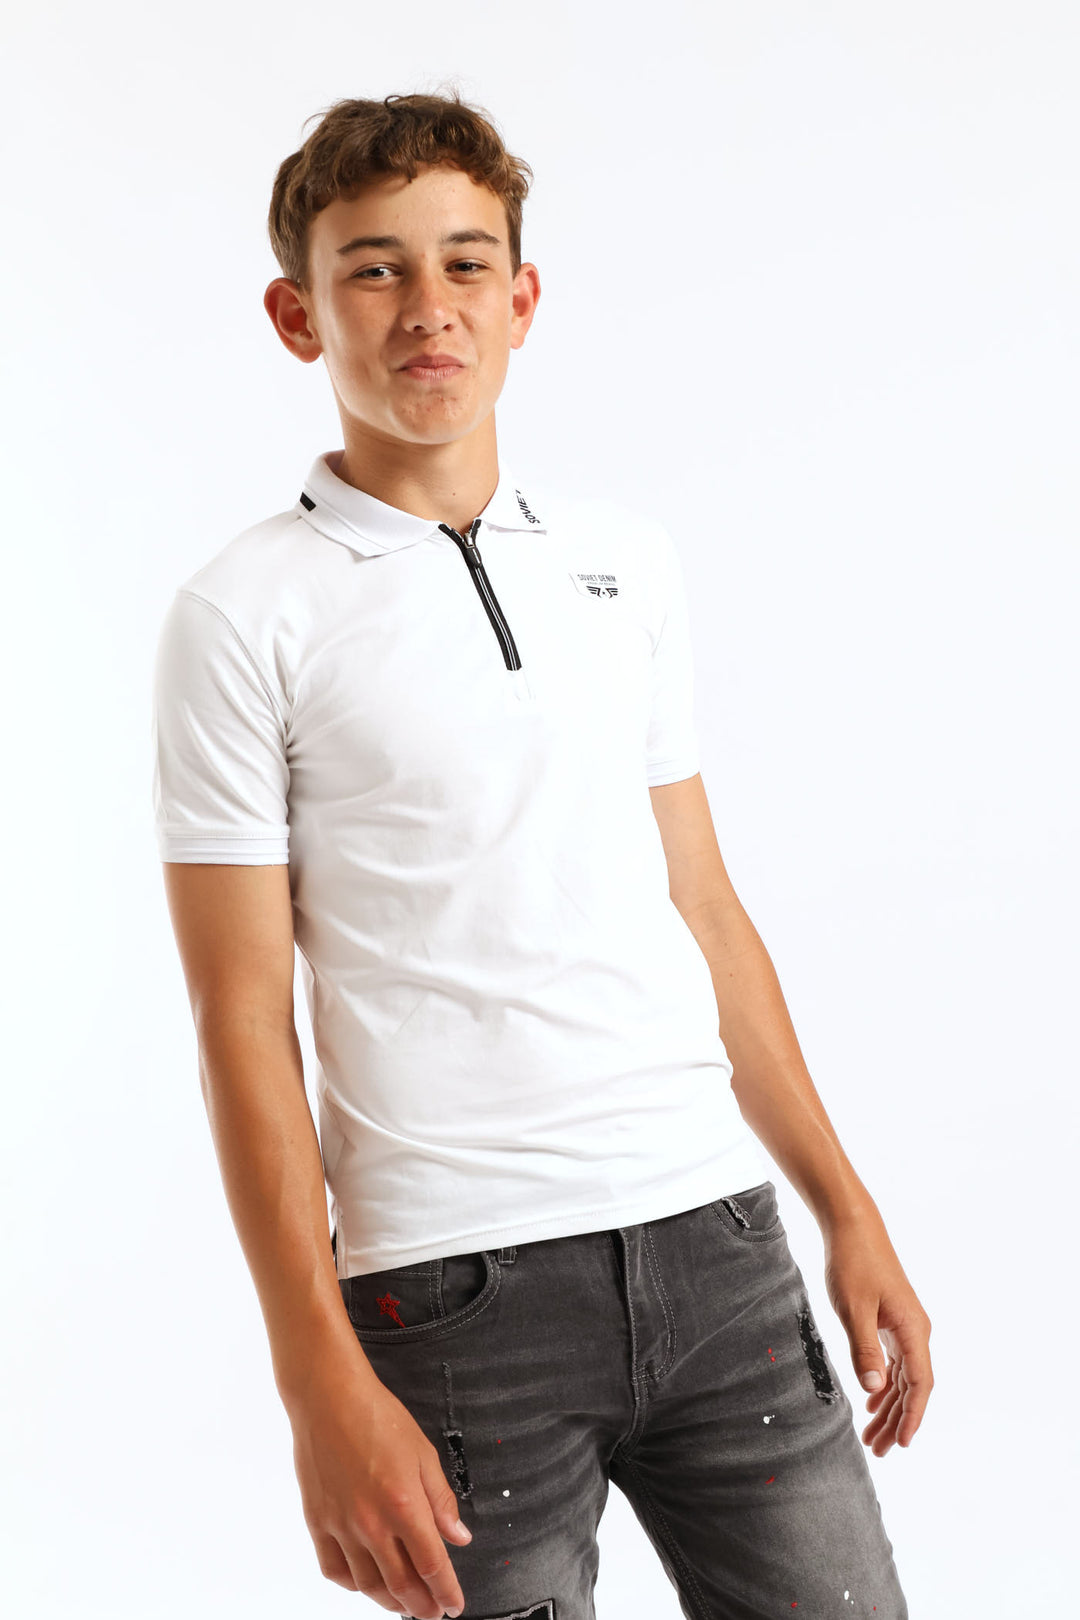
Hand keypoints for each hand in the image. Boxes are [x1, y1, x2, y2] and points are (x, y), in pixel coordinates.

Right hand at [288, 1361, 472, 1617]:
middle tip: (433, 1613)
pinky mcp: (316, 1522)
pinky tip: (364, 1583)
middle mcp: (372, 1523)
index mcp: (404, 1504)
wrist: (328, 1397)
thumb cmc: (378, 1417)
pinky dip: (352, 1585)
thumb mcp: (423, 1452)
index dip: (447, 1592)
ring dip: (390, 1601)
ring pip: (368, 1584)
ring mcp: (341, 1526)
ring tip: (404, 1604)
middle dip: (422, 1606)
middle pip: (402, 1584)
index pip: (432, 1565)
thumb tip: (459, 1537)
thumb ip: (441, 1500)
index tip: (455, 1606)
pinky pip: (334, 1569)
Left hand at [820, 1204, 933, 1455]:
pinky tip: (873, 1402)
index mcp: (913, 1330)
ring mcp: (905, 1326)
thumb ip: (865, 1350)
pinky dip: (885, 1385)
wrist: (853, 1227)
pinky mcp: (892, 1320)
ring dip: (890, 1407)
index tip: (903, 1445)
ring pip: (902, 1377)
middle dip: (898, 1421)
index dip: (913, 1417)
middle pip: (912, 1387)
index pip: (920, 1384)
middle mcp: (915, 1331)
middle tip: (878, 1451)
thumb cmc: (853, 1263)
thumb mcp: (854, 1309)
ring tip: (872, 1436)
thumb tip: (875, 1391)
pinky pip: (894, 1362)